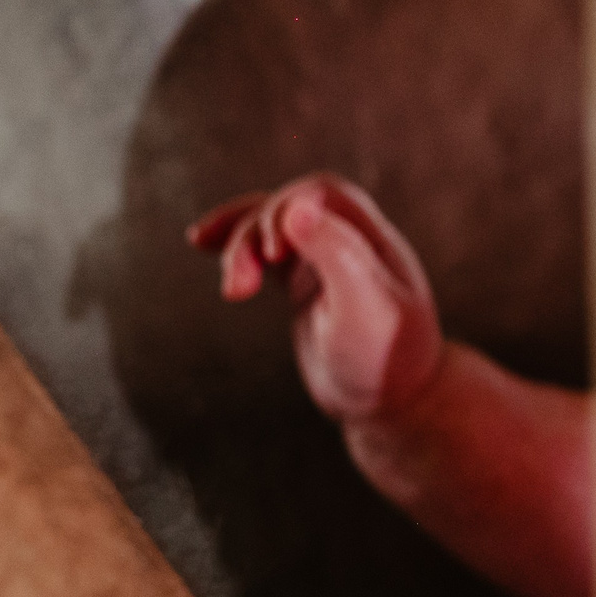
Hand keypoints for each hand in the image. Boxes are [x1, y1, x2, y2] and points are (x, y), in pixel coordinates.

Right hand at [188, 174, 443, 424]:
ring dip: (240, 245)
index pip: (321, 193)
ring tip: (233, 290)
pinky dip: (234, 244)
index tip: (273, 254)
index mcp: (372, 238)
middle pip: (288, 208)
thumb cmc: (385, 358)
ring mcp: (326, 261)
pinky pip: (265, 249)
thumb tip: (296, 207)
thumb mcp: (362, 308)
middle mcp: (350, 241)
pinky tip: (201, 241)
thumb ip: (336, 254)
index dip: (286, 209)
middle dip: (253, 237)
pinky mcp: (306, 284)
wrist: (394, 404)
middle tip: (237, 289)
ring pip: (271, 227)